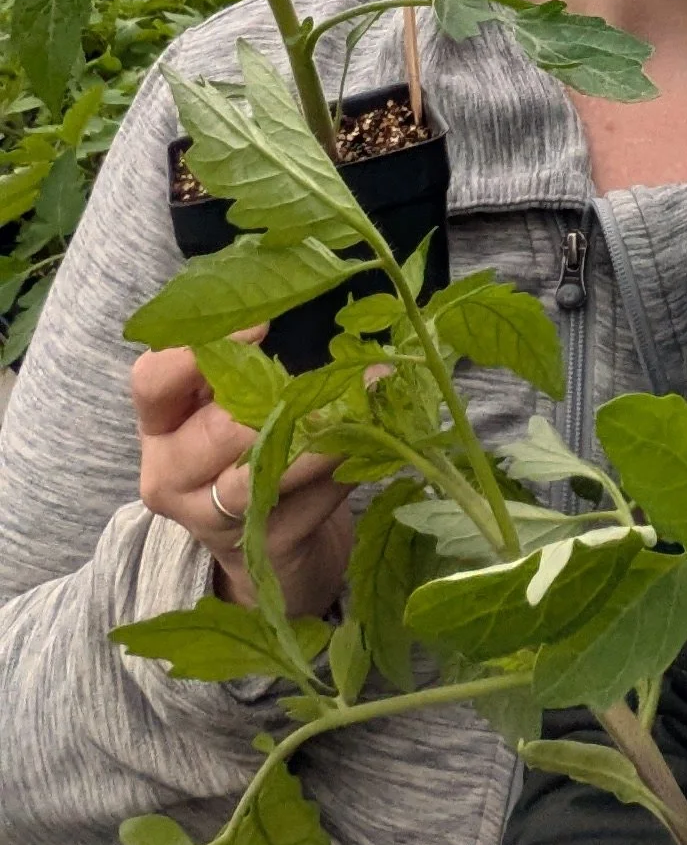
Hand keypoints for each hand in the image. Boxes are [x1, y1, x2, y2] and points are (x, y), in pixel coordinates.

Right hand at [133, 342, 353, 619]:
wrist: (269, 543)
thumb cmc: (248, 450)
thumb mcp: (232, 403)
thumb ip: (250, 365)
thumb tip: (312, 299)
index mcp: (159, 425)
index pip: (151, 381)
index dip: (196, 352)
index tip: (261, 326)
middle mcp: (169, 475)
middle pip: (218, 428)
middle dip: (283, 398)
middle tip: (339, 369)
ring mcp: (210, 519)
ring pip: (265, 469)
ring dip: (326, 428)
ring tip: (375, 389)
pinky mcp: (260, 545)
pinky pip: (306, 496)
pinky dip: (343, 462)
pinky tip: (377, 436)